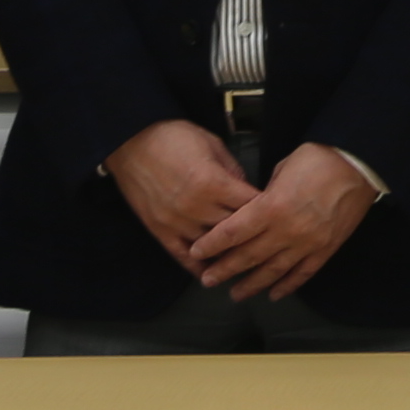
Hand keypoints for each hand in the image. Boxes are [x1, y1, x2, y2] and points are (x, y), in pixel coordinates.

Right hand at [106, 119, 258, 267]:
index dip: (268, 210)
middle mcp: (196, 207)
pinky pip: (183, 256)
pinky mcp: (159, 231)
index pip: (251, 206)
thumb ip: (233, 170)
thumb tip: (246, 191)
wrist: (131, 140)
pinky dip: (198, 266)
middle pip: (234, 231)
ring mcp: (176, 222)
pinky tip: (211, 273)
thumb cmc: (173, 137)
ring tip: (246, 260)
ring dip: (228, 254)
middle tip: (267, 240)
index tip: (278, 215)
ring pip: (211, 249)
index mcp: (213, 183)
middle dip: (252, 234)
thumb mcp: (212, 144)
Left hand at [183, 143, 379, 300]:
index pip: (232, 232)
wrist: (358, 165)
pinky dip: (287, 286)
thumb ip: (265, 195)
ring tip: (235, 294)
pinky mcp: (325, 249)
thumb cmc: (318, 159)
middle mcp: (286, 231)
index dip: (212, 244)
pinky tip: (274, 294)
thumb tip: (255, 208)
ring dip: (251, 284)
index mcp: (271, 207)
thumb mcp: (282, 169)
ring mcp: (307, 243)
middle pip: (248, 256)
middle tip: (207, 280)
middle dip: (225, 269)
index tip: (197, 252)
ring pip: (273, 271)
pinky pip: (302, 274)